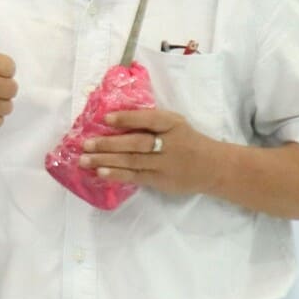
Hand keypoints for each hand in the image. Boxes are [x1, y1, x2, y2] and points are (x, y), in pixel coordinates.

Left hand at [80, 107, 230, 198]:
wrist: (213, 167)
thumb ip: (151, 121)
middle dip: (108, 144)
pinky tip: (100, 173)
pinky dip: (117, 174)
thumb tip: (114, 118)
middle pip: (136, 143)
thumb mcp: (175, 124)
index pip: (149, 119)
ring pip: (132, 161)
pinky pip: (136, 176)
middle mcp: (170, 144)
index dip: (127, 119)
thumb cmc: (187, 141)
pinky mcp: (161, 180)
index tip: (105, 118)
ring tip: (84, 159)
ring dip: (106, 161)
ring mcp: (165, 164)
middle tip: (85, 144)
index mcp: (173, 125)